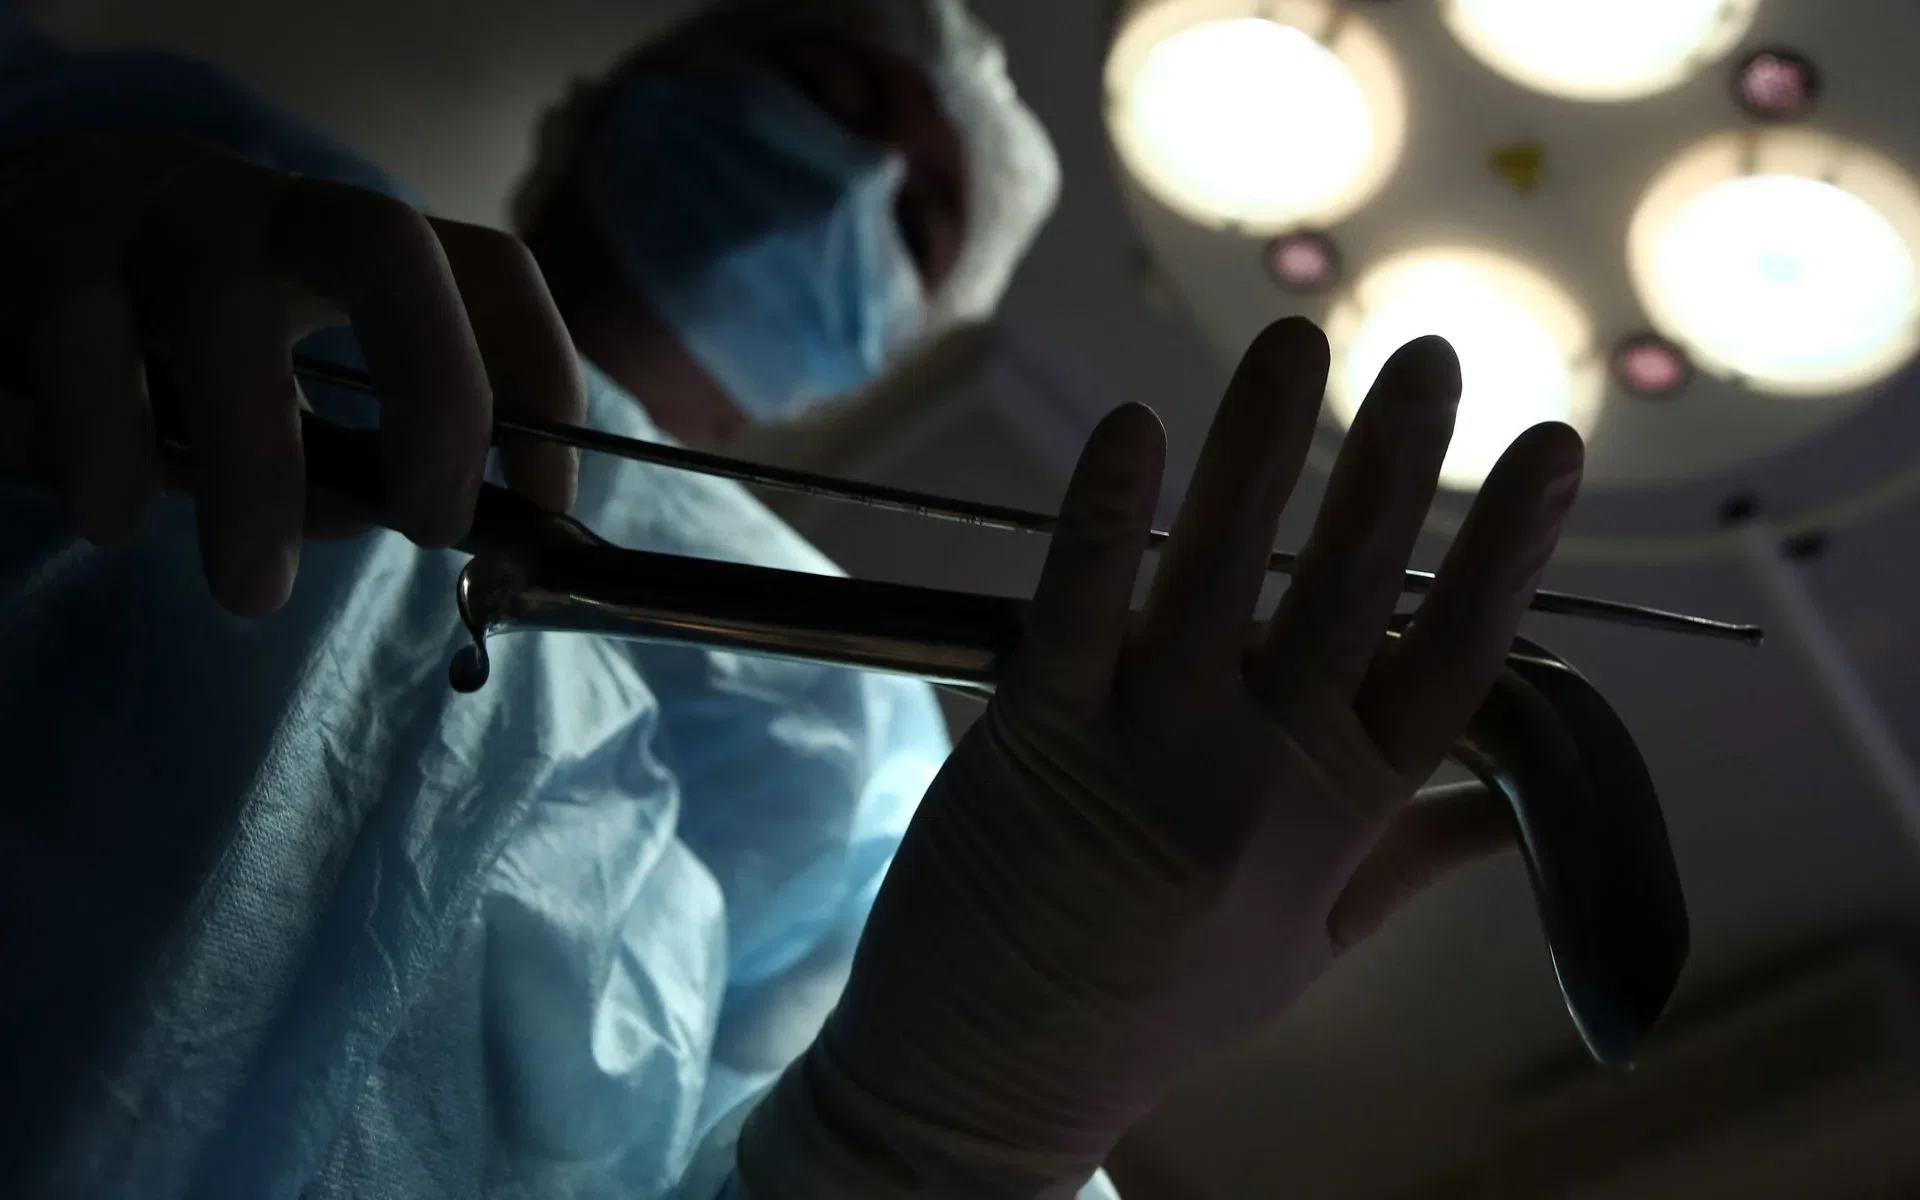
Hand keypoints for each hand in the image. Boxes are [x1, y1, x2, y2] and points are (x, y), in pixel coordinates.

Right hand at [0, 132, 584, 614]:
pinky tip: (102, 515)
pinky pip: (67, 342)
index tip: (546, 500)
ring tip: (249, 589)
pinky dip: (98, 446)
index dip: (540, 373)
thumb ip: (334, 456)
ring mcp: (137, 205)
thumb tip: (391, 519)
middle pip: (385, 246)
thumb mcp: (264, 397)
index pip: (483, 264)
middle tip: (430, 528)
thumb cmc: (145, 357)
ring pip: (220, 309)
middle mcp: (252, 204)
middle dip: (436, 392)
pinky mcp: (20, 241)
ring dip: (253, 467)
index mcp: (333, 242)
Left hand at [740, 318, 1583, 1195]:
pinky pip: (1076, 607)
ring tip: (1295, 346)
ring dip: (1260, 452)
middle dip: (1396, 469)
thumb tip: (1513, 803)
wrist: (990, 1084)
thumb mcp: (1311, 946)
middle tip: (1431, 356)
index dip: (1507, 557)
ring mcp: (1146, 752)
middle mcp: (1258, 775)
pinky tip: (1132, 431)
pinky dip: (1104, 518)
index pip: (1453, 669)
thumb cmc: (1156, 1004)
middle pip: (1348, 597)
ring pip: (1219, 578)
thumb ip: (1412, 856)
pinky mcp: (1033, 736)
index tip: (1552, 455)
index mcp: (1338, 818)